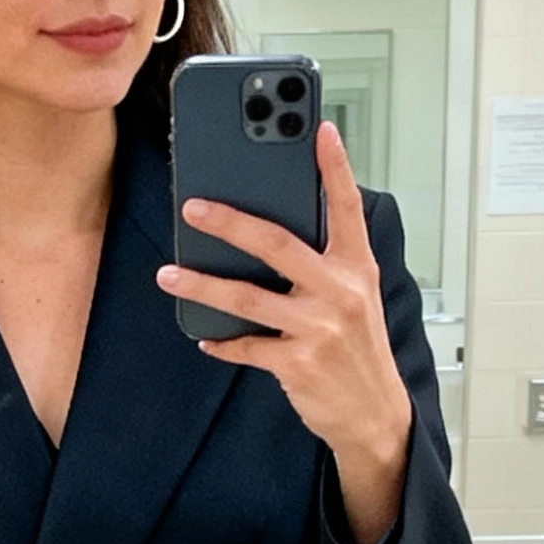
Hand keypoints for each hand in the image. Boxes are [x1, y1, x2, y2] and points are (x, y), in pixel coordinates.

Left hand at [156, 122, 412, 543]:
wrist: (374, 414)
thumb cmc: (358, 349)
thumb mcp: (356, 297)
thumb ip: (326, 262)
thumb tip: (271, 236)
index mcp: (355, 266)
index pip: (346, 207)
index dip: (334, 167)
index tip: (319, 129)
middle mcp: (339, 291)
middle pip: (277, 245)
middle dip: (230, 223)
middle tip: (194, 207)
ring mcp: (318, 329)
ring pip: (247, 298)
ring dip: (202, 286)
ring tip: (169, 274)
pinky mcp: (298, 364)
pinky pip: (247, 347)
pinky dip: (222, 342)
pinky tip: (203, 336)